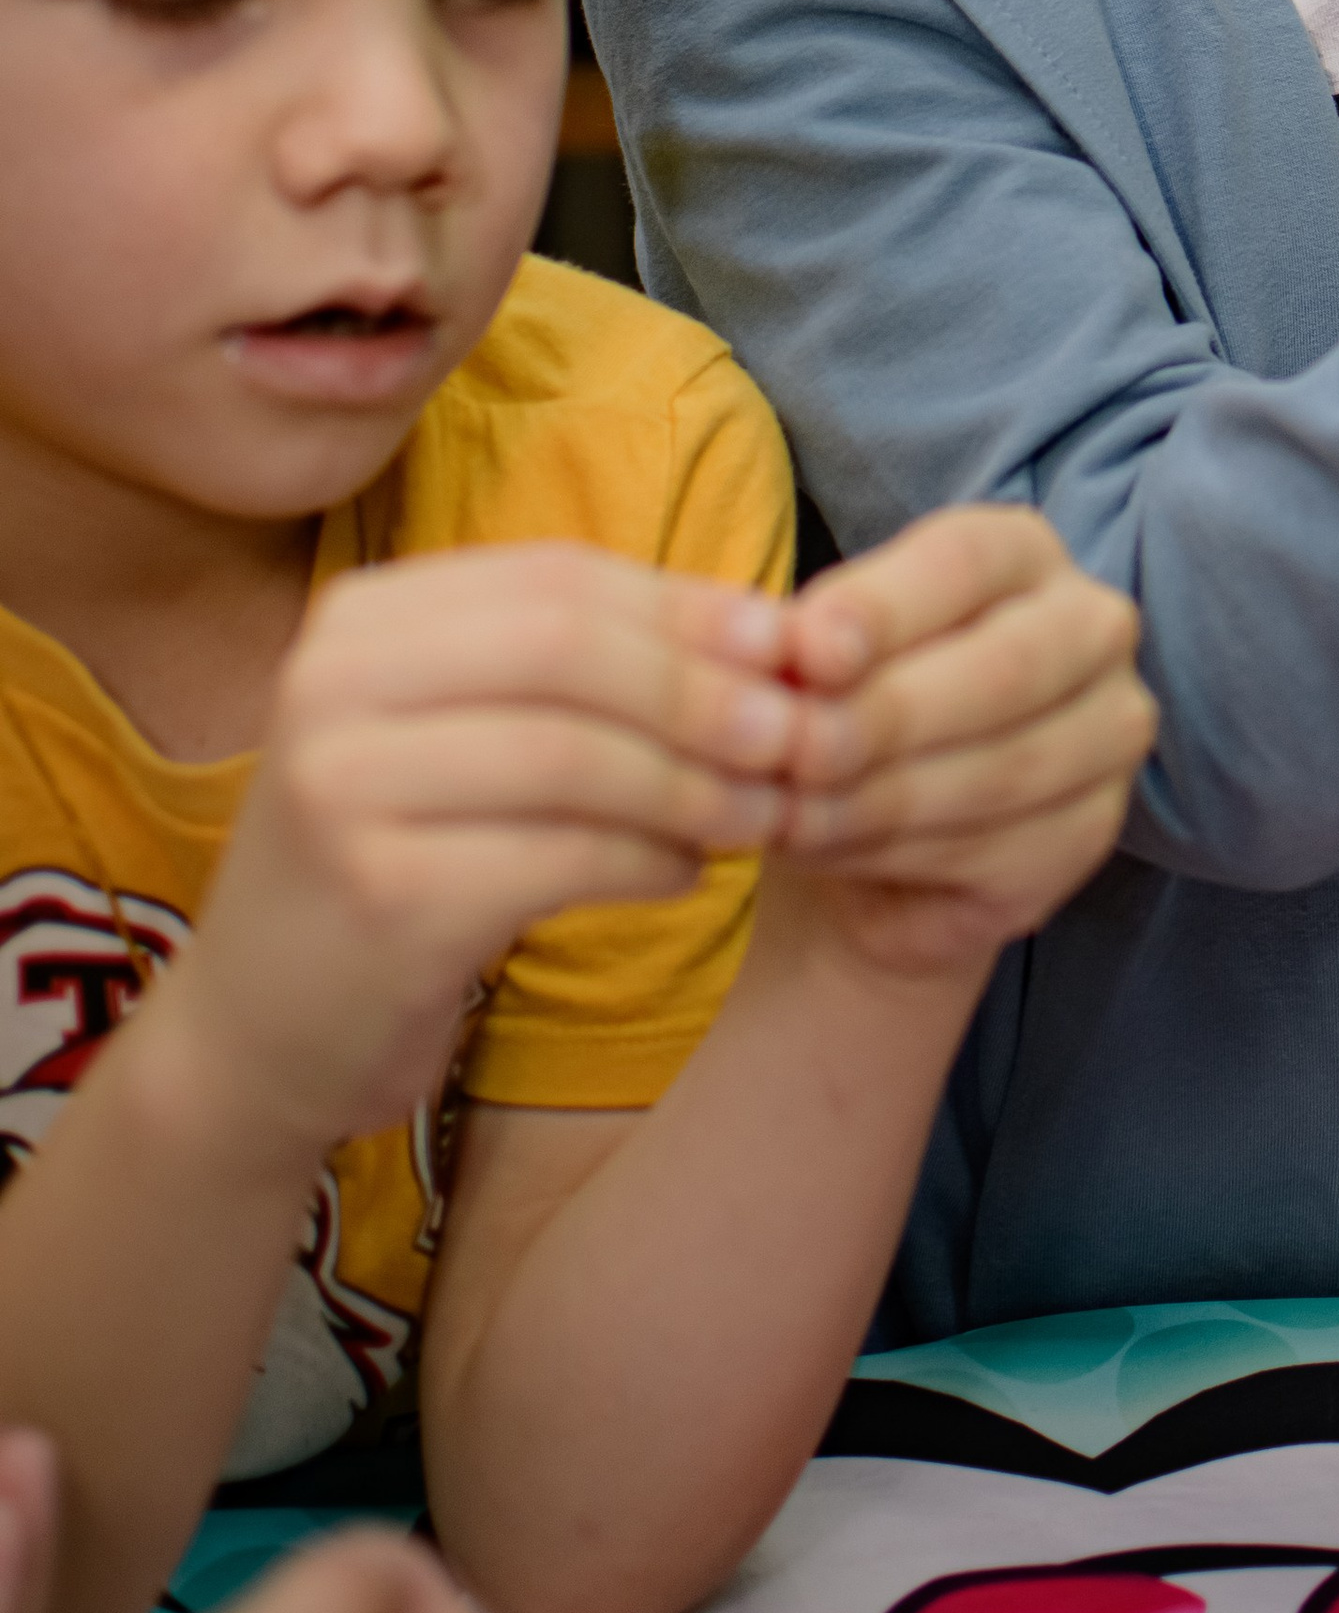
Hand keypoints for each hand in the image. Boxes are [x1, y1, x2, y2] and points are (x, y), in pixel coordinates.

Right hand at [180, 547, 806, 1161]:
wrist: (261, 1036)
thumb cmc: (402, 866)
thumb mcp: (473, 739)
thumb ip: (593, 676)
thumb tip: (776, 634)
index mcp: (363, 617)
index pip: (560, 576)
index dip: (691, 606)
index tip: (797, 647)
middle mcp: (332, 680)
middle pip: (570, 647)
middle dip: (706, 687)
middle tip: (804, 734)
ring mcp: (341, 786)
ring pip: (574, 753)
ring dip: (696, 783)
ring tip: (766, 813)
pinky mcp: (378, 894)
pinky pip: (559, 857)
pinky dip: (648, 861)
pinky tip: (687, 875)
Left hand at [770, 509, 1155, 975]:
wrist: (856, 830)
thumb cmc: (836, 705)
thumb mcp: (804, 657)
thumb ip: (795, 642)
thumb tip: (776, 647)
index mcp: (1020, 551)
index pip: (966, 559)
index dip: (883, 606)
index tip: (807, 653)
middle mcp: (1090, 627)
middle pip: (1005, 667)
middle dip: (886, 715)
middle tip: (791, 753)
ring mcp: (1109, 730)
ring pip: (1005, 768)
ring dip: (879, 797)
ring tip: (786, 812)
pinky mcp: (1092, 830)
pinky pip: (1002, 846)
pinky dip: (899, 854)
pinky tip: (828, 849)